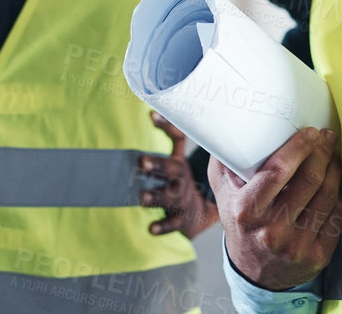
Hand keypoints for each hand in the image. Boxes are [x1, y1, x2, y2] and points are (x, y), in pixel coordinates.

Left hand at [138, 111, 217, 238]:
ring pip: (170, 198)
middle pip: (172, 171)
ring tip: (142, 197)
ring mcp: (182, 200)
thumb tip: (152, 113)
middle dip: (157, 166)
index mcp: (179, 163)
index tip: (151, 117)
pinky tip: (151, 229)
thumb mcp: (176, 160)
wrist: (200, 213)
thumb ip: (168, 138)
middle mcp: (182, 180)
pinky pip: (173, 223)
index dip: (166, 127)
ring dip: (156, 197)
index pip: (177, 140)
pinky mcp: (181, 220)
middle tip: (141, 163)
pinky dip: (163, 226)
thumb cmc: (180, 182)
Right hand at [209, 126, 341, 290]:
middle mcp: (272, 231)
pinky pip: (336, 216)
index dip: (299, 147)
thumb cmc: (241, 222)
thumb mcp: (223, 193)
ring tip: (332, 154)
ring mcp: (297, 246)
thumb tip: (232, 124)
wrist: (255, 273)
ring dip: (334, 169)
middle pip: (309, 180)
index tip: (311, 132)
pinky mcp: (317, 257)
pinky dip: (337, 194)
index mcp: (246, 211)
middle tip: (327, 136)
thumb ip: (225, 160)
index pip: (278, 171)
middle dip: (322, 152)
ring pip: (326, 196)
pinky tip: (333, 182)